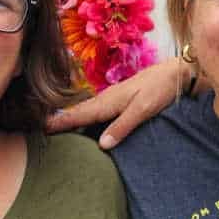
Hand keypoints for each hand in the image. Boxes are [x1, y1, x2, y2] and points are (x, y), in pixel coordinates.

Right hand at [47, 57, 190, 147]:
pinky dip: (87, 117)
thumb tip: (101, 145)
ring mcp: (114, 99)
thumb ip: (123, 126)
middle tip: (41, 132)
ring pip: (88, 111)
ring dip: (72, 119)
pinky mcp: (122, 100)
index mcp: (109, 101)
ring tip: (57, 130)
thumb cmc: (161, 89)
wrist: (177, 73)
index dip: (61, 122)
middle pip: (79, 112)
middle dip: (60, 121)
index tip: (41, 129)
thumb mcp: (143, 109)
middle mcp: (108, 99)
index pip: (79, 114)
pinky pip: (98, 111)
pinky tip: (87, 123)